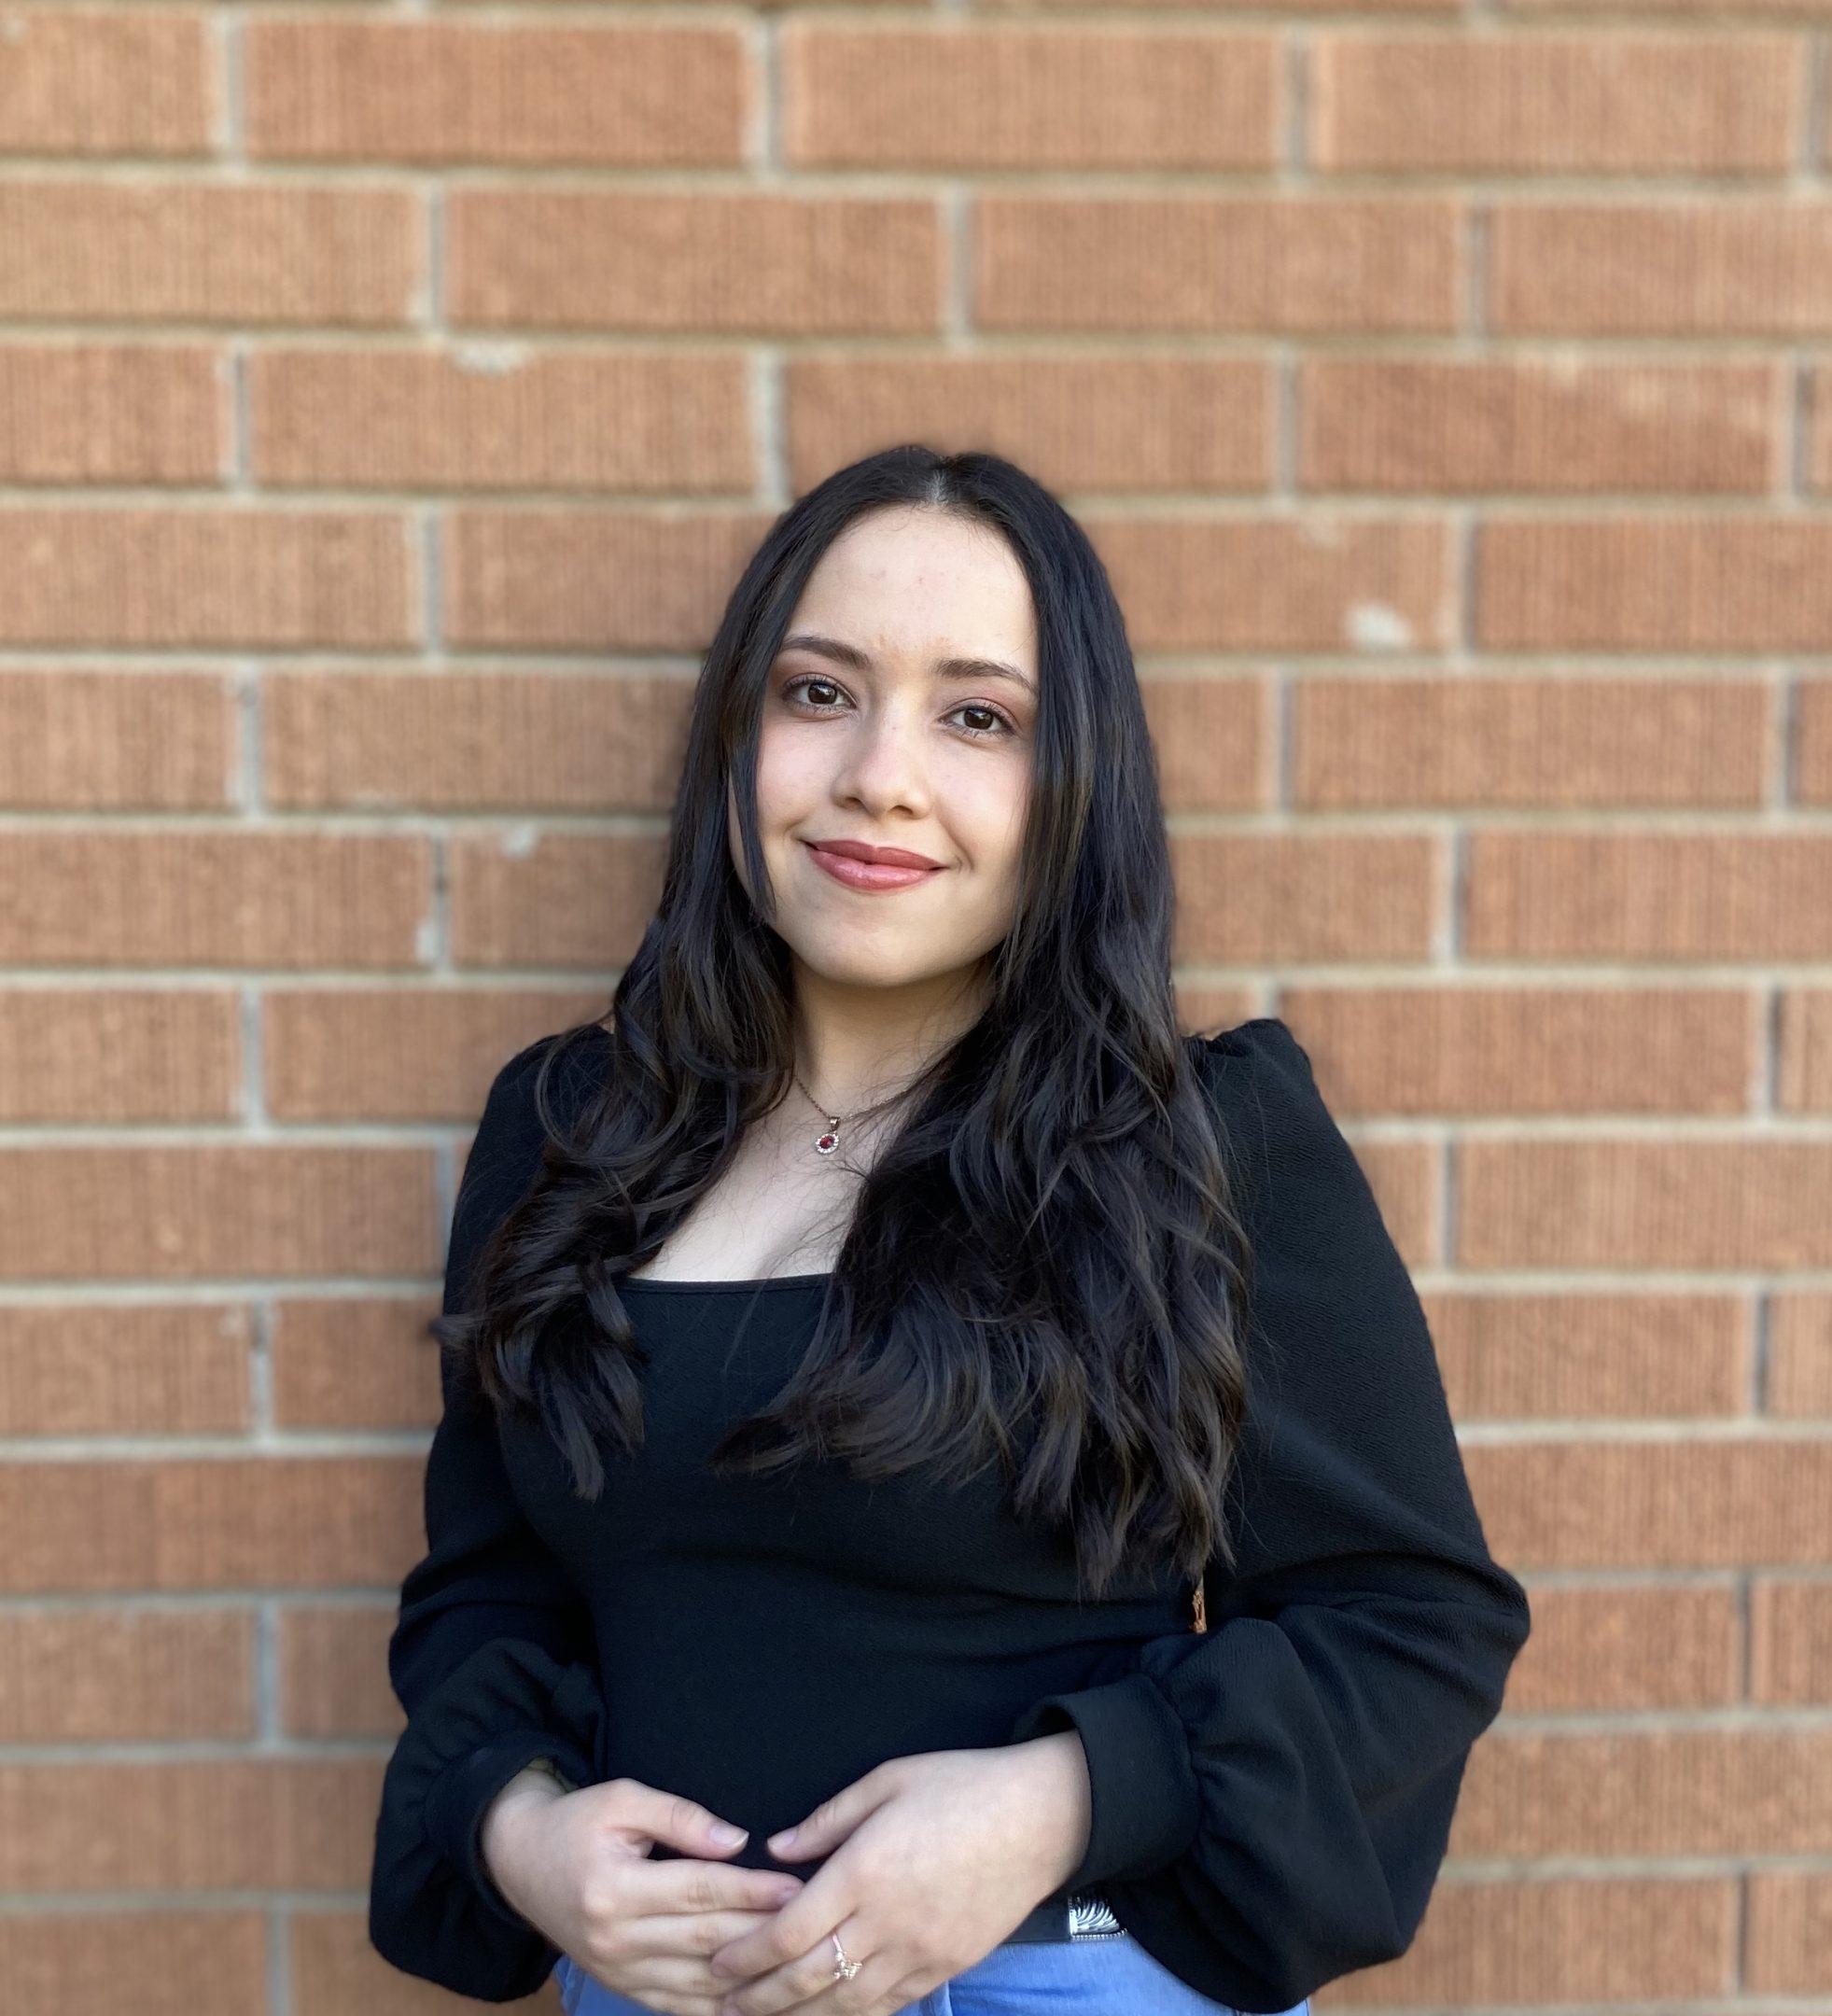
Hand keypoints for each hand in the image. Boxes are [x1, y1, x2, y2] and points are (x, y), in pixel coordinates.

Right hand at [481, 1771, 807, 2015]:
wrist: (519, 1864)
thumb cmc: (577, 1823)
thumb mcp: (622, 1799)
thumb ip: (680, 1817)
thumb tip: (736, 1841)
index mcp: (614, 1888)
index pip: (697, 1892)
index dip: (750, 1890)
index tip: (797, 1886)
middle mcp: (616, 1939)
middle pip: (705, 1941)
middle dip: (763, 1932)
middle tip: (815, 1922)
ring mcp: (618, 1972)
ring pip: (698, 1982)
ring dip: (752, 1976)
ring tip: (798, 1960)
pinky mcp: (622, 1989)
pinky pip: (679, 2006)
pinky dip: (721, 2007)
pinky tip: (760, 1998)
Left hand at [703, 1734, 1091, 2015]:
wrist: (1040, 1818)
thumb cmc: (960, 1786)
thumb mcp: (887, 1780)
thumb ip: (826, 1820)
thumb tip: (774, 1849)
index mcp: (864, 1871)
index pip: (788, 1932)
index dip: (745, 1955)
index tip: (716, 1960)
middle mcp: (887, 1921)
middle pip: (806, 1978)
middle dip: (757, 1997)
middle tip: (720, 2004)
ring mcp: (919, 1952)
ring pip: (844, 2005)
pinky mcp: (945, 1967)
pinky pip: (887, 2006)